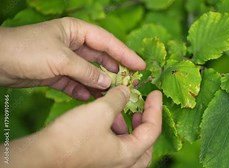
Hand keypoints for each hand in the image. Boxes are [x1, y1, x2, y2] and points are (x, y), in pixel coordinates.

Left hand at [0, 17, 144, 99]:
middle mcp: (73, 44)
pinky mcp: (57, 74)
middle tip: (130, 84)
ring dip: (99, 84)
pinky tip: (89, 99)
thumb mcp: (61, 59)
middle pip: (100, 58)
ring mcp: (65, 60)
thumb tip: (108, 83)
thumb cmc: (28, 51)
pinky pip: (76, 83)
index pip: (107, 42)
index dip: (125, 54)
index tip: (140, 66)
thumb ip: (87, 71)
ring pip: (89, 73)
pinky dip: (83, 91)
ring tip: (112, 95)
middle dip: (114, 71)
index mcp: (76, 31)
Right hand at [4, 86, 161, 167]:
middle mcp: (121, 165)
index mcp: (128, 155)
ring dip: (127, 126)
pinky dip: (114, 132)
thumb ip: (118, 99)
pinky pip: (114, 147)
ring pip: (128, 146)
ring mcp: (108, 165)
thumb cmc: (72, 137)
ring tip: (118, 110)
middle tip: (141, 109)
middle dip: (145, 124)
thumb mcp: (100, 111)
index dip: (156, 109)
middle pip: (144, 145)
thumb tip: (126, 91)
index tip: (155, 93)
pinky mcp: (95, 162)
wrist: (41, 156)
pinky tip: (103, 119)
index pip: (153, 130)